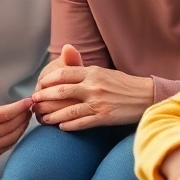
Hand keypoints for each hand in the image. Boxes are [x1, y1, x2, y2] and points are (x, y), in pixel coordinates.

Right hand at [0, 79, 32, 162]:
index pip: (4, 113)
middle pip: (10, 126)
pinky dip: (16, 136)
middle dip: (23, 115)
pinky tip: (18, 126)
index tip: (28, 101)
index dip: (19, 107)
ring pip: (12, 137)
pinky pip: (8, 146)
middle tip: (29, 107)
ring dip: (23, 126)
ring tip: (26, 116)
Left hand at [31, 57, 153, 130]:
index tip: (39, 85)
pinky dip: (69, 126)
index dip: (48, 80)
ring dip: (53, 115)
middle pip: (61, 91)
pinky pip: (81, 123)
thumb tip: (66, 52)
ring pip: (68, 110)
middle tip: (34, 102)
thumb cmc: (123, 84)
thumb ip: (84, 68)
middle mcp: (93, 86)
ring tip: (43, 119)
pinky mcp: (104, 117)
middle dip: (44, 97)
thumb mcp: (103, 71)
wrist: (146, 96)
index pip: (63, 73)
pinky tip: (61, 127)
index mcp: (92, 72)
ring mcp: (98, 102)